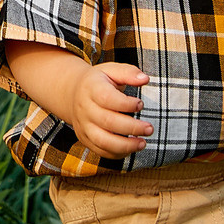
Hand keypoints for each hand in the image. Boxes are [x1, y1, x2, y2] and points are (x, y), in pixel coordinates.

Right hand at [7, 40, 154, 156]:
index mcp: (91, 88)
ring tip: (142, 143)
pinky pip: (100, 151)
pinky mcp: (85, 139)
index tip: (141, 104)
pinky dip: (117, 153)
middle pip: (107, 122)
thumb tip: (145, 79)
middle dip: (132, 127)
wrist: (74, 94)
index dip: (126, 104)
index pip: (107, 98)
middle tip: (149, 129)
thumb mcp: (111, 71)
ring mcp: (83, 126)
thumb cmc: (99, 82)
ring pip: (102, 141)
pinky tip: (131, 148)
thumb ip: (128, 73)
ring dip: (125, 145)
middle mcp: (84, 109)